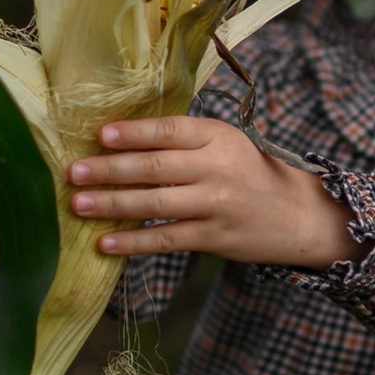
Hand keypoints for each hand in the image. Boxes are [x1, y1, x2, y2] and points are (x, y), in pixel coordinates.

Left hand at [70, 116, 360, 268]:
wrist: (300, 215)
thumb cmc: (251, 173)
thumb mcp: (227, 143)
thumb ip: (185, 139)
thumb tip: (122, 137)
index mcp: (218, 136)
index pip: (171, 130)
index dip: (134, 132)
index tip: (101, 134)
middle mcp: (217, 168)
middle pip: (156, 166)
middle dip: (111, 169)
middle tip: (74, 171)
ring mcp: (216, 204)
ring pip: (156, 204)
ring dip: (113, 205)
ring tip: (79, 204)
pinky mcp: (214, 237)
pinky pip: (166, 239)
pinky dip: (134, 242)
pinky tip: (105, 243)